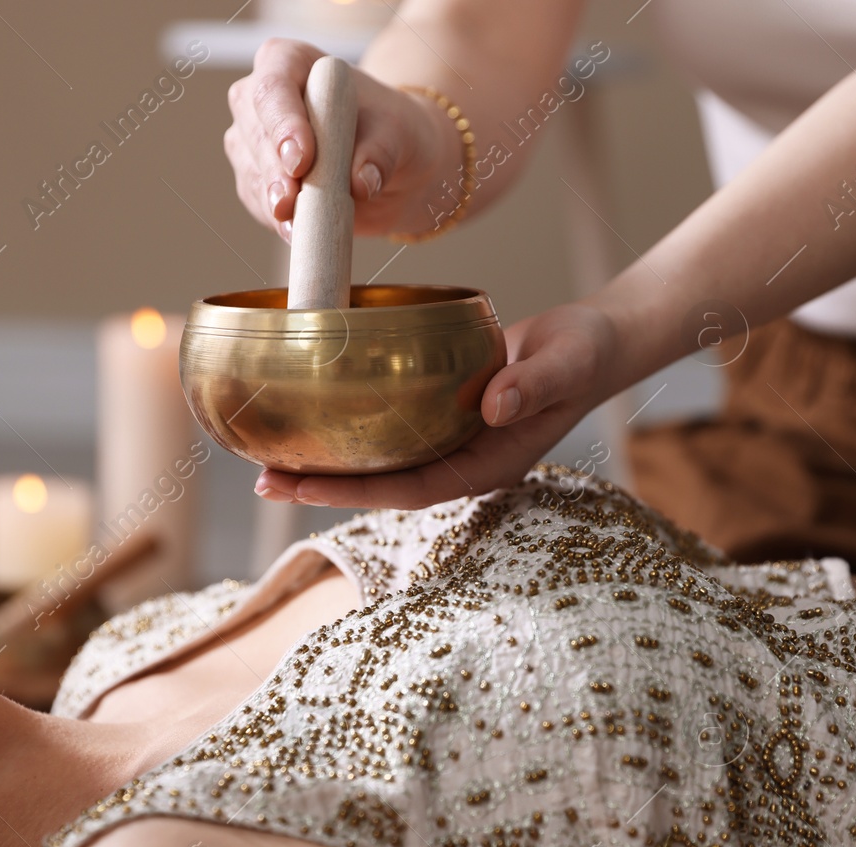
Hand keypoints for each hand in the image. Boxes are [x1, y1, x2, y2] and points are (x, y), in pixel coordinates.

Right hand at [224, 39, 457, 241]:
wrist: (395, 165)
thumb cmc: (393, 132)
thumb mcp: (398, 133)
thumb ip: (380, 151)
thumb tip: (361, 182)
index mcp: (292, 63)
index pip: (274, 86)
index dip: (283, 122)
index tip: (300, 160)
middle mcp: (264, 98)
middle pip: (254, 131)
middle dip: (273, 170)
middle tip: (290, 201)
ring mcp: (254, 139)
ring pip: (251, 169)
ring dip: (272, 200)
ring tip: (296, 224)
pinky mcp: (256, 179)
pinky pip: (257, 201)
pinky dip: (276, 220)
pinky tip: (296, 232)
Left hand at [255, 302, 620, 509]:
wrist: (594, 343)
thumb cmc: (584, 356)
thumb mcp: (566, 364)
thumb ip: (533, 385)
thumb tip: (491, 404)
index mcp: (486, 466)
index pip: (410, 490)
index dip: (355, 494)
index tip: (302, 485)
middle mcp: (460, 461)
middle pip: (382, 484)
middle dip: (323, 486)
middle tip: (261, 480)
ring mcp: (449, 441)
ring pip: (379, 460)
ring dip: (327, 460)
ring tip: (267, 454)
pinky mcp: (440, 414)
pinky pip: (388, 428)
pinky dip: (348, 424)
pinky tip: (311, 411)